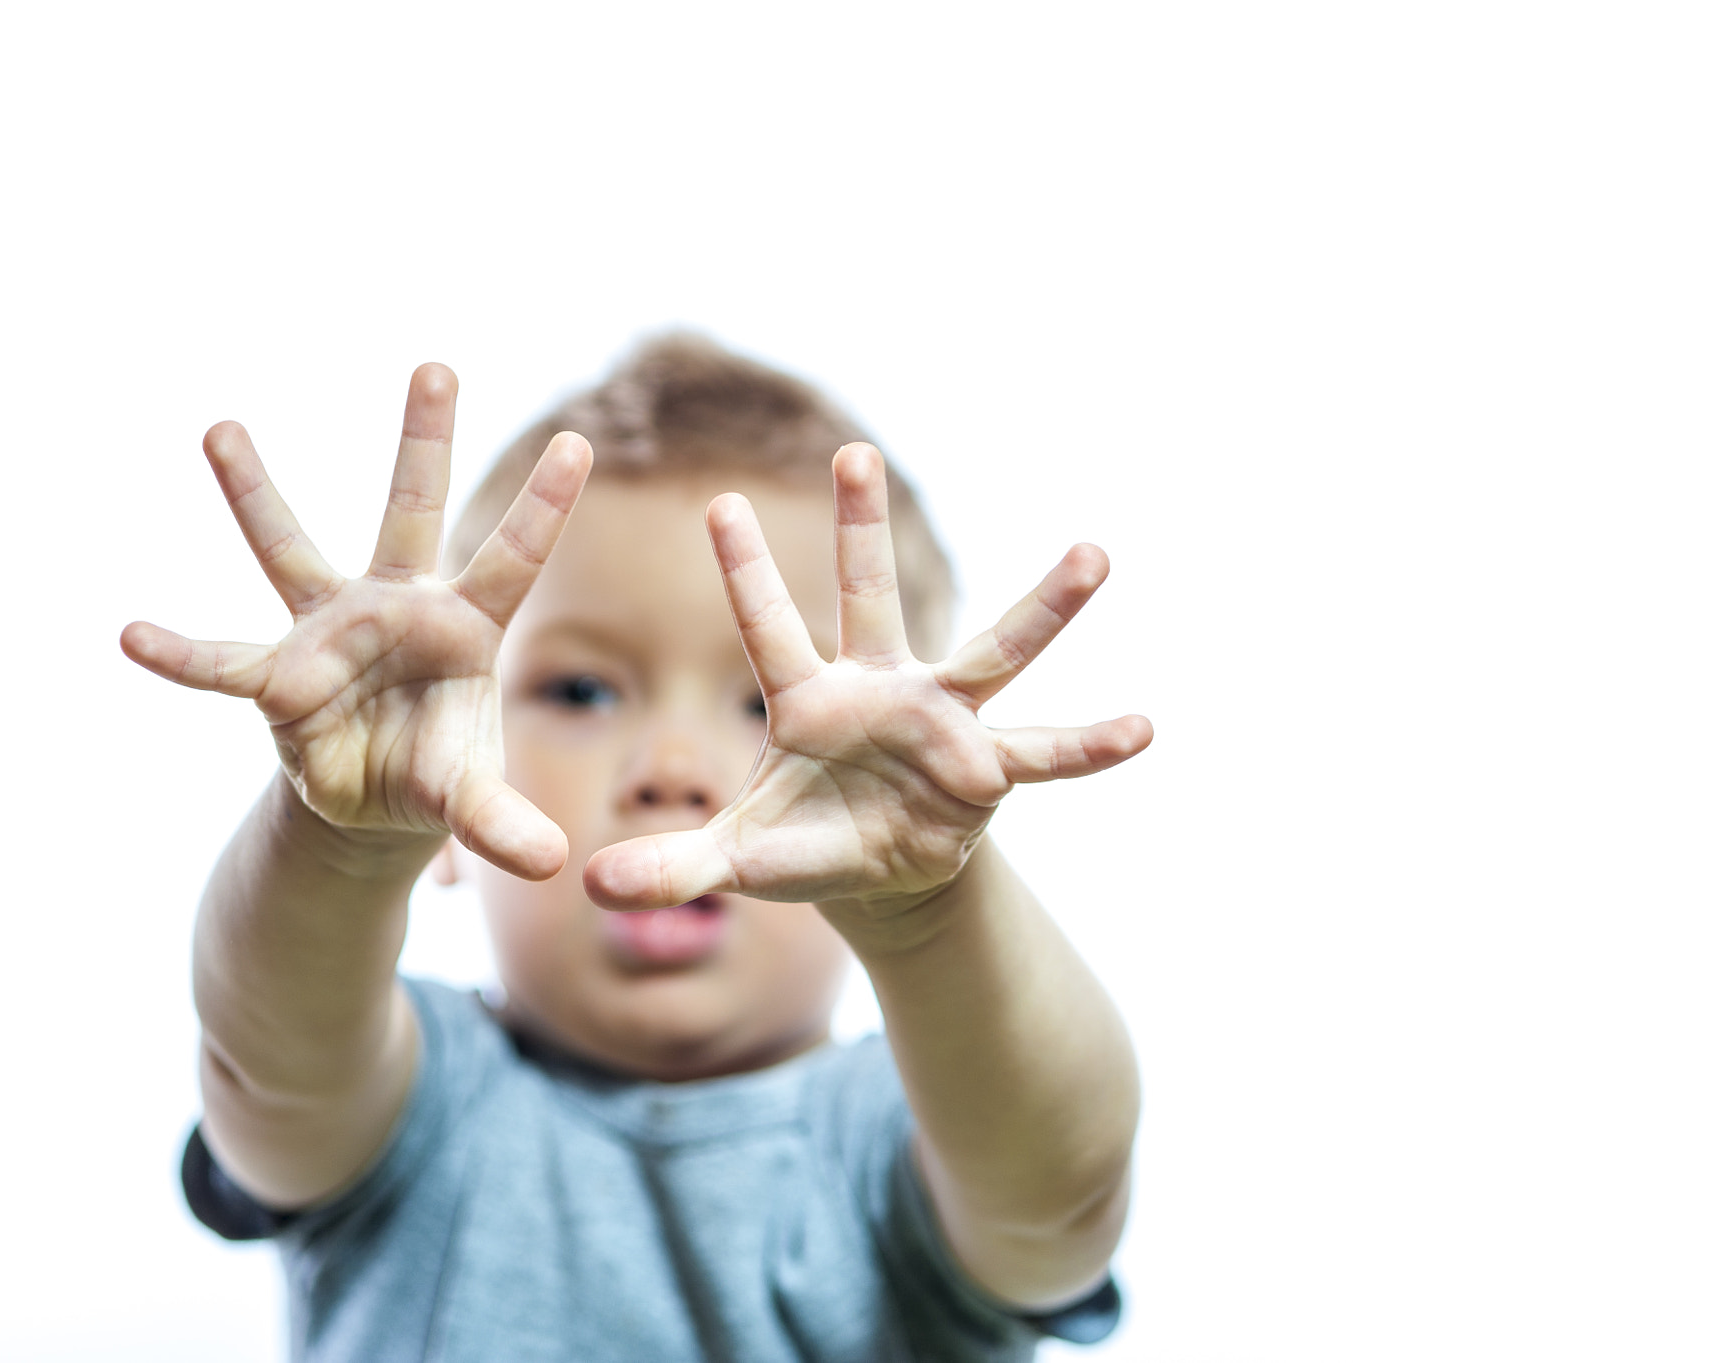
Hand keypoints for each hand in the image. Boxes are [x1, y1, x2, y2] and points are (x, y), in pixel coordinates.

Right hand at [121, 365, 592, 878]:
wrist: (374, 801)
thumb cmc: (435, 774)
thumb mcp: (469, 799)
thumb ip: (501, 820)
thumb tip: (552, 862)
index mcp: (464, 628)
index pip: (511, 558)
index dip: (542, 507)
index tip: (578, 444)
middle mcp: (397, 606)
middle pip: (411, 510)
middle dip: (423, 440)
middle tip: (438, 363)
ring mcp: (330, 628)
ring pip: (291, 548)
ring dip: (255, 491)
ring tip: (220, 427)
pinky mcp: (277, 674)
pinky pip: (223, 662)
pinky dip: (182, 655)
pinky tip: (130, 635)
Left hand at [582, 443, 1150, 925]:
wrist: (878, 870)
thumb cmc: (801, 843)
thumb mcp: (733, 860)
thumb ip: (670, 867)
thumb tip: (589, 884)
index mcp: (807, 702)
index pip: (767, 626)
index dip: (745, 569)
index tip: (719, 501)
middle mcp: (877, 690)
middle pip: (869, 596)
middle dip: (859, 528)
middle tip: (852, 452)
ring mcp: (940, 722)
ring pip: (991, 653)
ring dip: (1042, 607)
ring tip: (1095, 552)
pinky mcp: (987, 769)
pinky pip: (1045, 756)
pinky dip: (1090, 746)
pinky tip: (1144, 728)